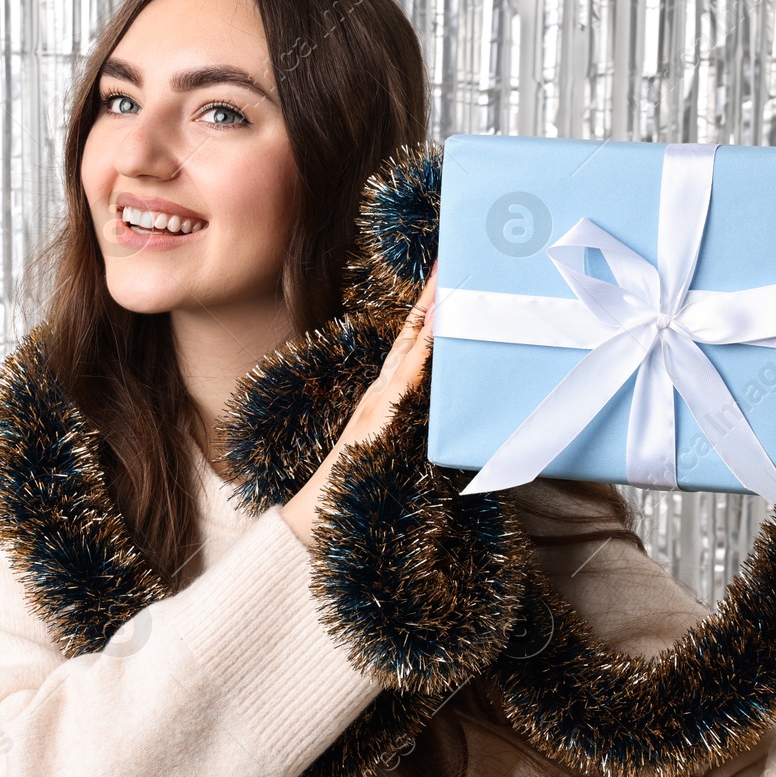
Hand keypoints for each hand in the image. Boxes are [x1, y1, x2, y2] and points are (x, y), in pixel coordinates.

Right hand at [280, 264, 438, 549]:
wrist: (317, 521)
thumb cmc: (357, 492)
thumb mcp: (390, 450)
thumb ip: (407, 429)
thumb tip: (442, 417)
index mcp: (388, 393)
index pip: (415, 340)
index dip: (431, 307)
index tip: (449, 275)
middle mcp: (385, 389)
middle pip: (415, 330)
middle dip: (436, 293)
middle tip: (458, 255)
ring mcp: (383, 398)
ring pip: (414, 344)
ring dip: (433, 310)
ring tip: (455, 275)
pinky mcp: (383, 414)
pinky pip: (410, 375)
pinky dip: (424, 348)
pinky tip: (438, 325)